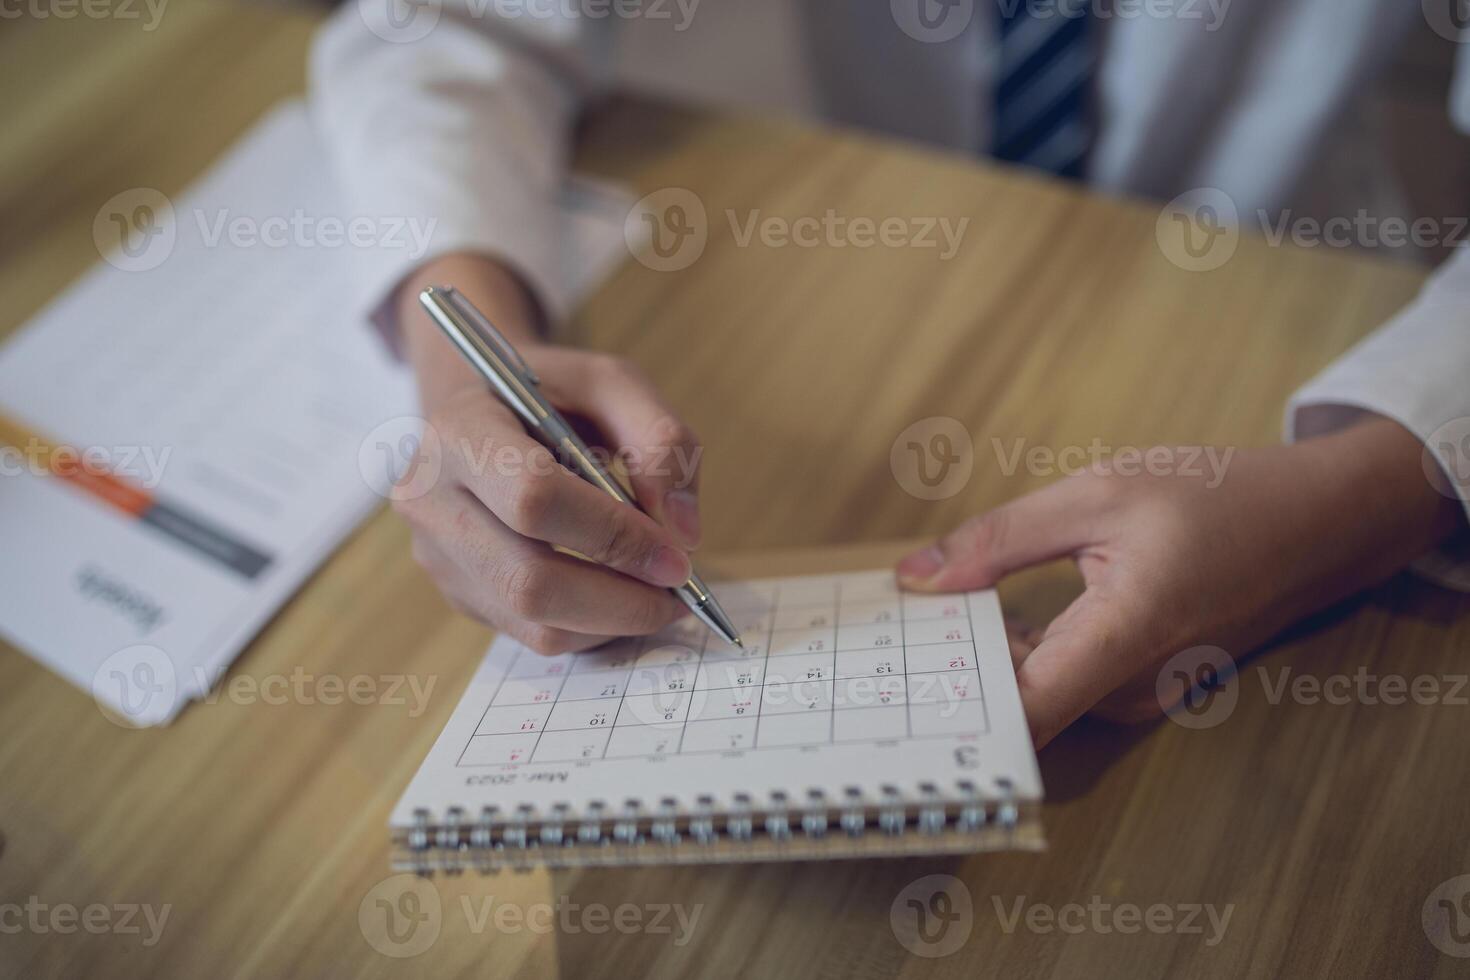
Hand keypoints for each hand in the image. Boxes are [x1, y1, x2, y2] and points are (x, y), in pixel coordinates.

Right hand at [391, 253, 702, 652]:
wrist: (480, 407)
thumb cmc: (549, 394)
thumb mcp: (611, 384)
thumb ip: (661, 441)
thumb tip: (683, 533)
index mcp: (461, 431)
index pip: (533, 500)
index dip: (614, 535)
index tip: (677, 556)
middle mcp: (432, 500)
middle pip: (528, 581)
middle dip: (621, 599)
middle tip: (680, 592)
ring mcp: (437, 555)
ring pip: (533, 622)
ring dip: (613, 621)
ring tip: (658, 595)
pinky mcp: (457, 592)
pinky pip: (532, 635)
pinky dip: (592, 628)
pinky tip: (620, 597)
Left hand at [896, 417, 1463, 746]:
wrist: (1316, 524)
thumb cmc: (1217, 499)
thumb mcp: (1098, 492)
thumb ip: (999, 540)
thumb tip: (914, 578)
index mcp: (1125, 637)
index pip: (1024, 714)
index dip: (953, 710)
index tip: (893, 680)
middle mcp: (1132, 688)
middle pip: (1017, 707)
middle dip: (949, 672)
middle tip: (890, 624)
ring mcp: (1138, 696)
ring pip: (1036, 696)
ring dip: (979, 660)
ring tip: (924, 612)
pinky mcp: (1138, 688)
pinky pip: (1062, 683)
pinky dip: (1017, 655)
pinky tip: (981, 615)